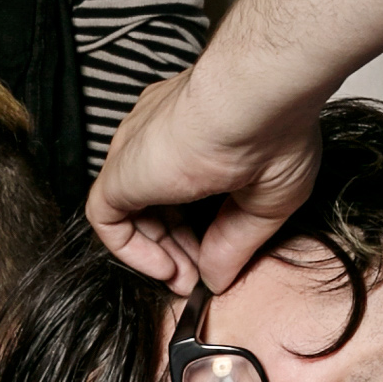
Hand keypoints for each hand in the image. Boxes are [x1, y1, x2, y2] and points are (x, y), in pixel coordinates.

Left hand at [85, 63, 321, 290]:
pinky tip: (165, 268)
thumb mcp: (265, 200)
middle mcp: (158, 138)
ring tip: (186, 279)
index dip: (196, 232)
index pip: (182, 188)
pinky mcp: (119, 172)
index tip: (215, 262)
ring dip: (158, 254)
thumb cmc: (275, 131)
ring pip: (132, 213)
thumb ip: (234, 242)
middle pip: (156, 204)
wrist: (254, 101)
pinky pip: (107, 220)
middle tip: (198, 279)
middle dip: (178, 249)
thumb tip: (217, 280)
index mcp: (193, 132)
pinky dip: (131, 251)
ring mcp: (135, 153)